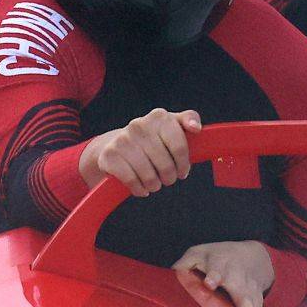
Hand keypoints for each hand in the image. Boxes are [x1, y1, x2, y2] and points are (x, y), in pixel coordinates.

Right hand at [80, 108, 201, 195]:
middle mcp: (139, 125)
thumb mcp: (170, 126)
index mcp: (159, 117)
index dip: (183, 164)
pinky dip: (139, 189)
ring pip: (149, 175)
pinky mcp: (110, 156)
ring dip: (154, 185)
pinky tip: (141, 188)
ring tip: (154, 184)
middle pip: (165, 164)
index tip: (182, 171)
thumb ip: (188, 120)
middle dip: (169, 177)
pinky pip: (132, 181)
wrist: (113, 145)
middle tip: (167, 179)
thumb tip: (196, 128)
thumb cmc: (150, 139)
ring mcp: (122, 140)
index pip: (180, 147)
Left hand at [173, 240, 273, 306]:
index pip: (218, 271)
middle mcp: (241, 284)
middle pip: (244, 296)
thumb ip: (187, 263)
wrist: (253, 258)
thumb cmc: (217, 259)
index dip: (214, 276)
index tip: (210, 283)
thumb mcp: (199, 254)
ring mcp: (252, 299)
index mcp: (223, 268)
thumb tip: (177, 271)